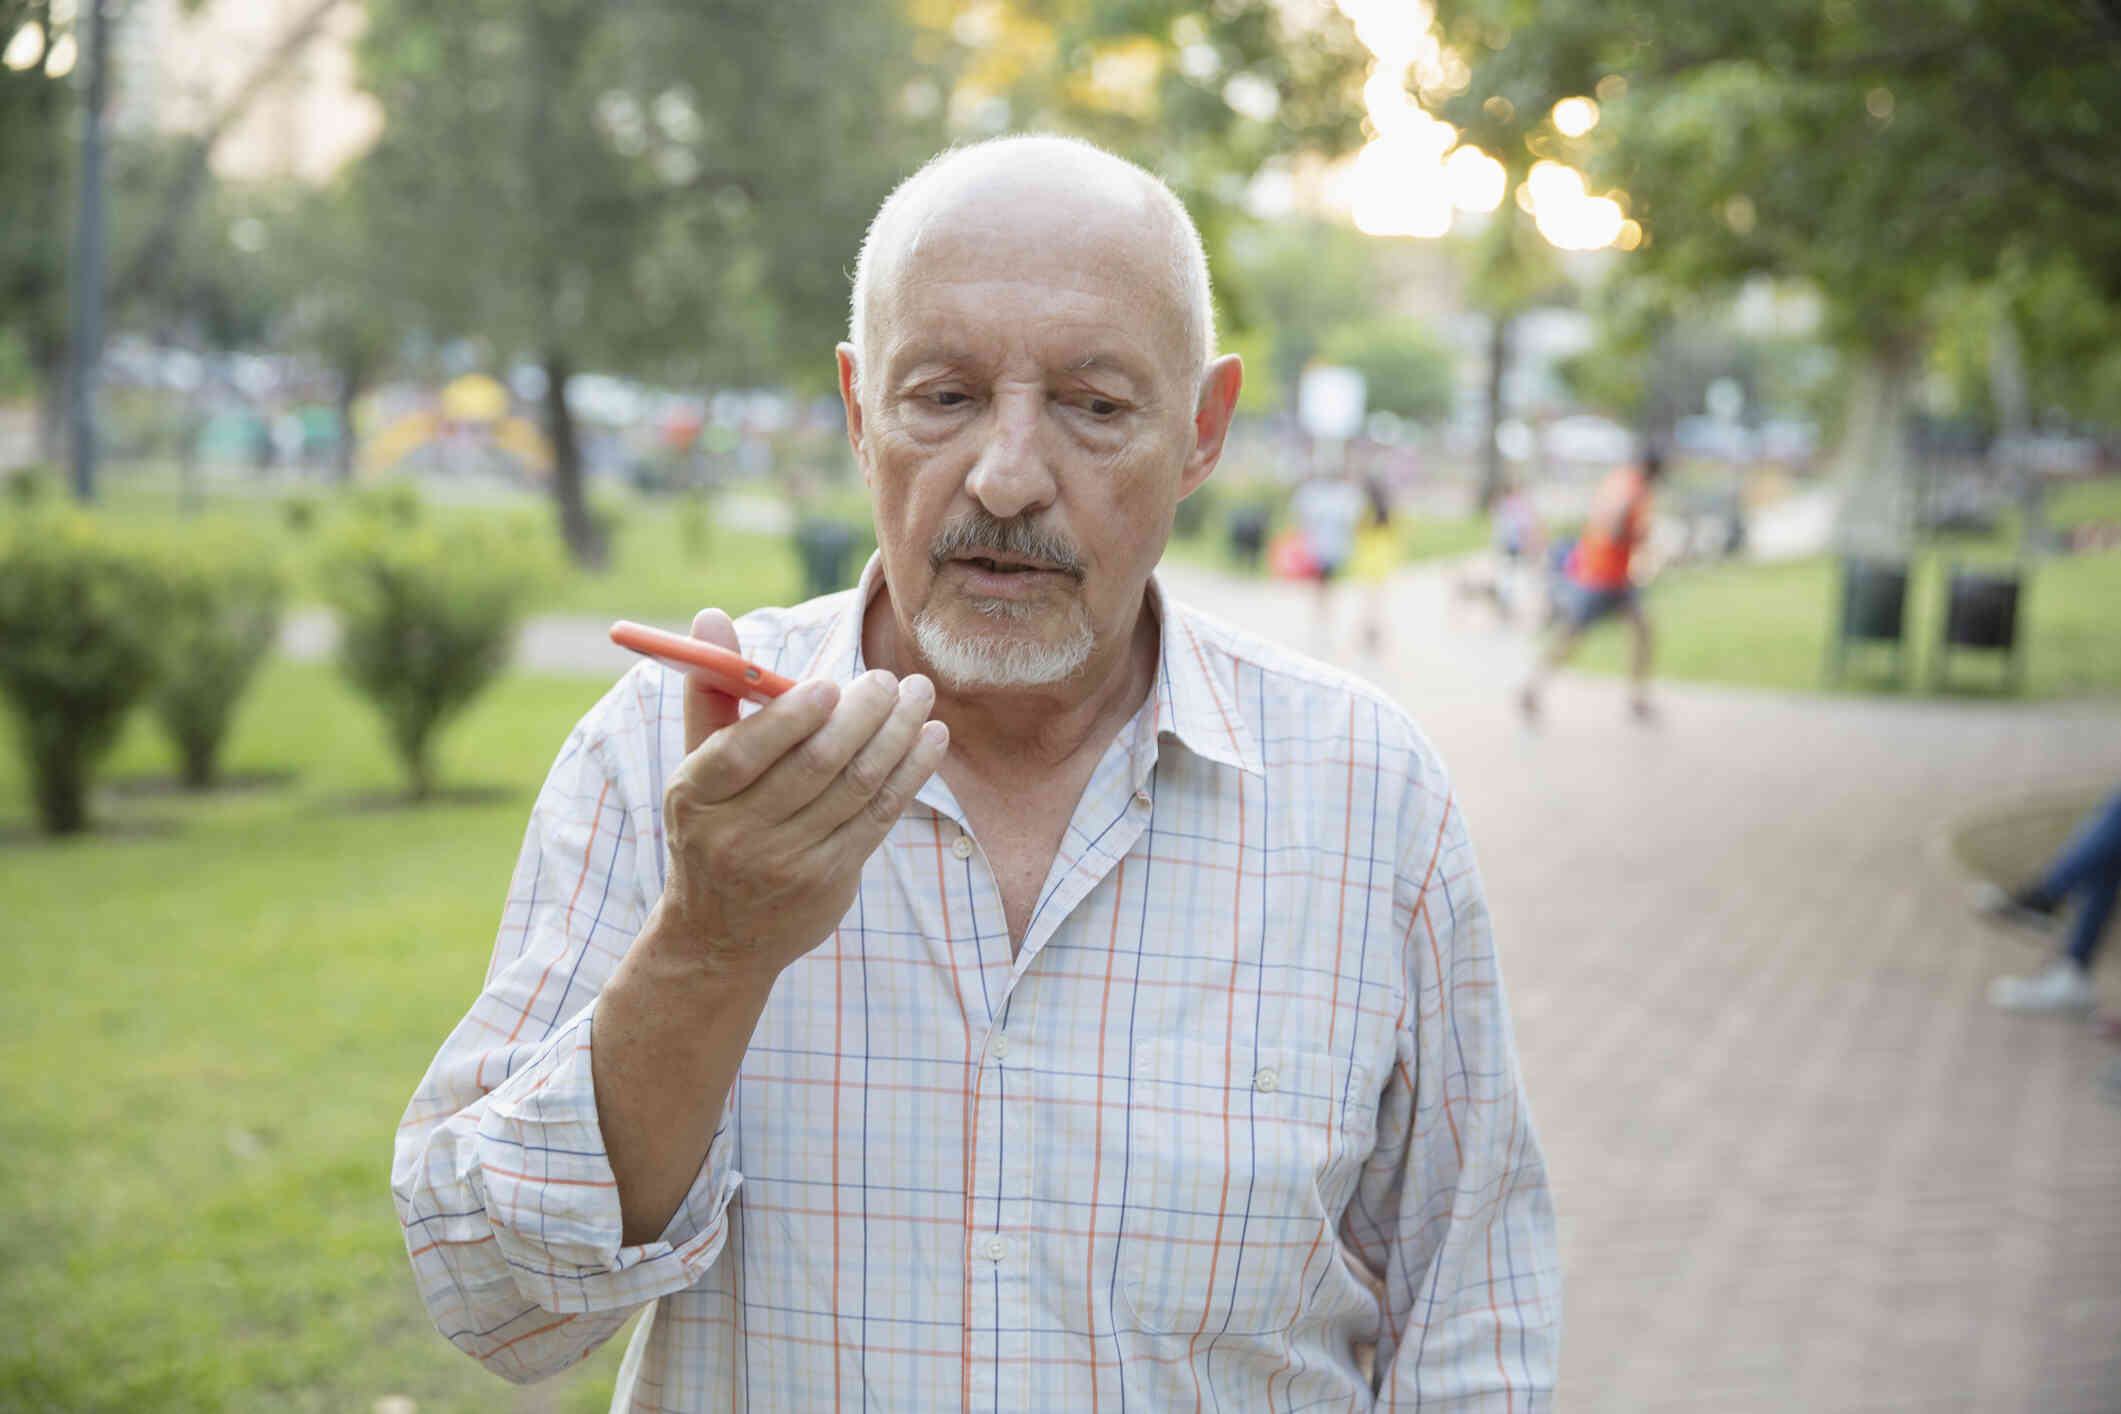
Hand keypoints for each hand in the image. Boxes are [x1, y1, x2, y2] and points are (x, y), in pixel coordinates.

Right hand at [651, 608, 946, 983]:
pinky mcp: (831, 879)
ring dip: (898, 735)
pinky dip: (910, 772)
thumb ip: (711, 692)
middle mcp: (739, 834)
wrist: (721, 936)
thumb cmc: (711, 826)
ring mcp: (788, 862)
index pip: (744, 752)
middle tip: (888, 679)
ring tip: (918, 695)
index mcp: (696, 796)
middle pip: (814, 766)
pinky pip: (880, 815)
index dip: (791, 717)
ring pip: (856, 787)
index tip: (831, 684)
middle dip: (862, 715)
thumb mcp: (696, 766)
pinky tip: (930, 737)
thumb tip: (712, 615)